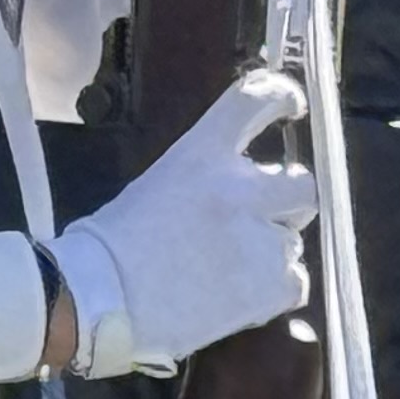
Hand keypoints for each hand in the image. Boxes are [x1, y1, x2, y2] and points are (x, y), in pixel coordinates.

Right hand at [55, 70, 317, 377]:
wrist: (97, 302)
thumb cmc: (115, 246)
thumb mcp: (159, 185)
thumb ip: (209, 177)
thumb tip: (246, 186)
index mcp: (203, 154)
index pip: (253, 101)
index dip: (281, 96)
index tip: (292, 105)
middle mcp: (241, 188)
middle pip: (302, 184)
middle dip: (288, 203)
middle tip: (259, 222)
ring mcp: (262, 237)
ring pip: (293, 239)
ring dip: (269, 252)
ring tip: (223, 273)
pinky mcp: (271, 284)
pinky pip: (296, 280)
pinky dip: (275, 290)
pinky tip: (237, 298)